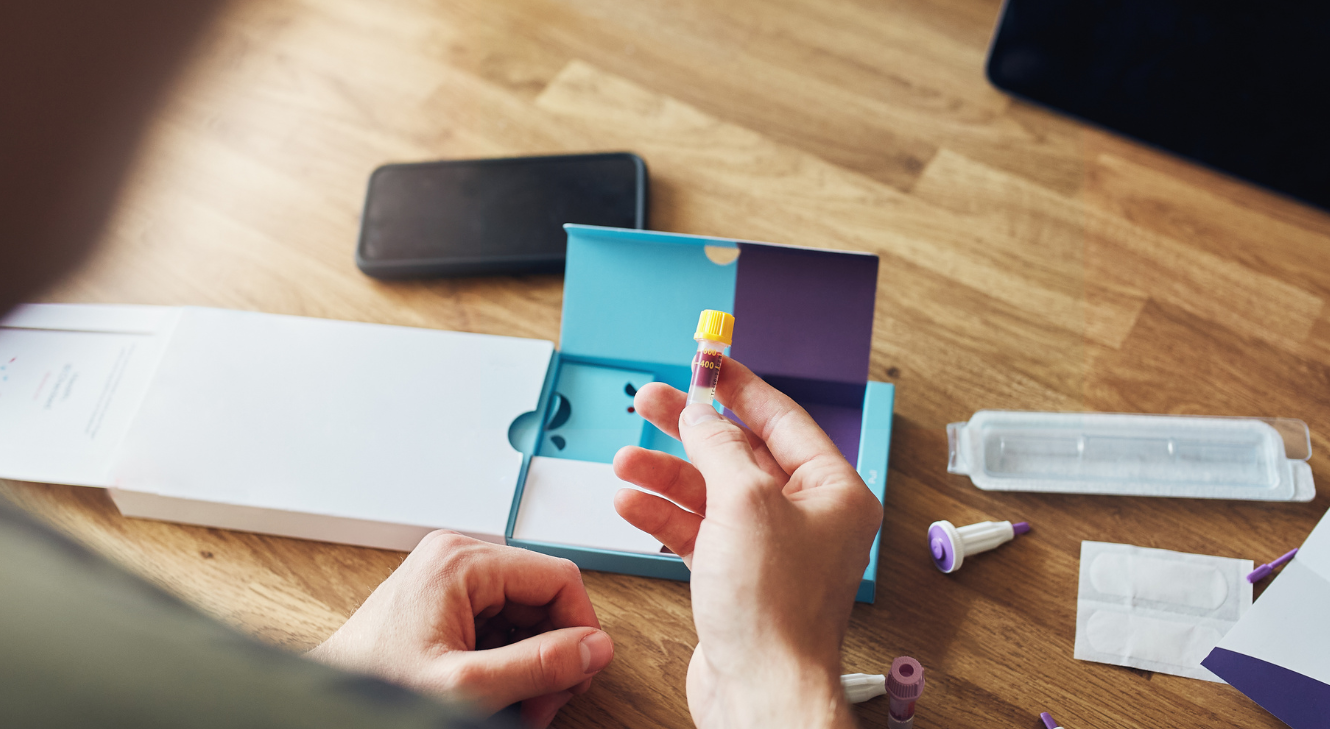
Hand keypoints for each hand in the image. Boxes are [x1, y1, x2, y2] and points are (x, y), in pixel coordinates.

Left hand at [307, 532, 613, 727]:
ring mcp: (452, 579)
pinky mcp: (447, 602)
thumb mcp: (467, 686)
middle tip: (545, 702)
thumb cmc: (374, 687)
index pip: (559, 578)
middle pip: (545, 597)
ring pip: (528, 615)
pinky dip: (512, 662)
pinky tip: (501, 695)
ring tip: (521, 707)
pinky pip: (504, 625)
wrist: (326, 706)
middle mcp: (458, 558)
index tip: (580, 672)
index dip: (581, 628)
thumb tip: (596, 648)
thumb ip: (538, 665)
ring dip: (535, 663)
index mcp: (462, 561)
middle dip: (554, 653)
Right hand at [612, 358, 880, 728]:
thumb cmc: (775, 610)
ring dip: (665, 475)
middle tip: (648, 403)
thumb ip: (718, 446)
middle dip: (688, 429)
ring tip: (625, 462)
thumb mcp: (743, 502)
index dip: (738, 388)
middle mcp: (806, 517)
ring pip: (710, 493)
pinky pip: (697, 531)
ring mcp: (770, 549)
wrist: (760, 691)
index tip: (706, 363)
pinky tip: (632, 504)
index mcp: (833, 491)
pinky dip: (663, 516)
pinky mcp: (737, 578)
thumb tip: (700, 412)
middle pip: (739, 453)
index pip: (781, 419)